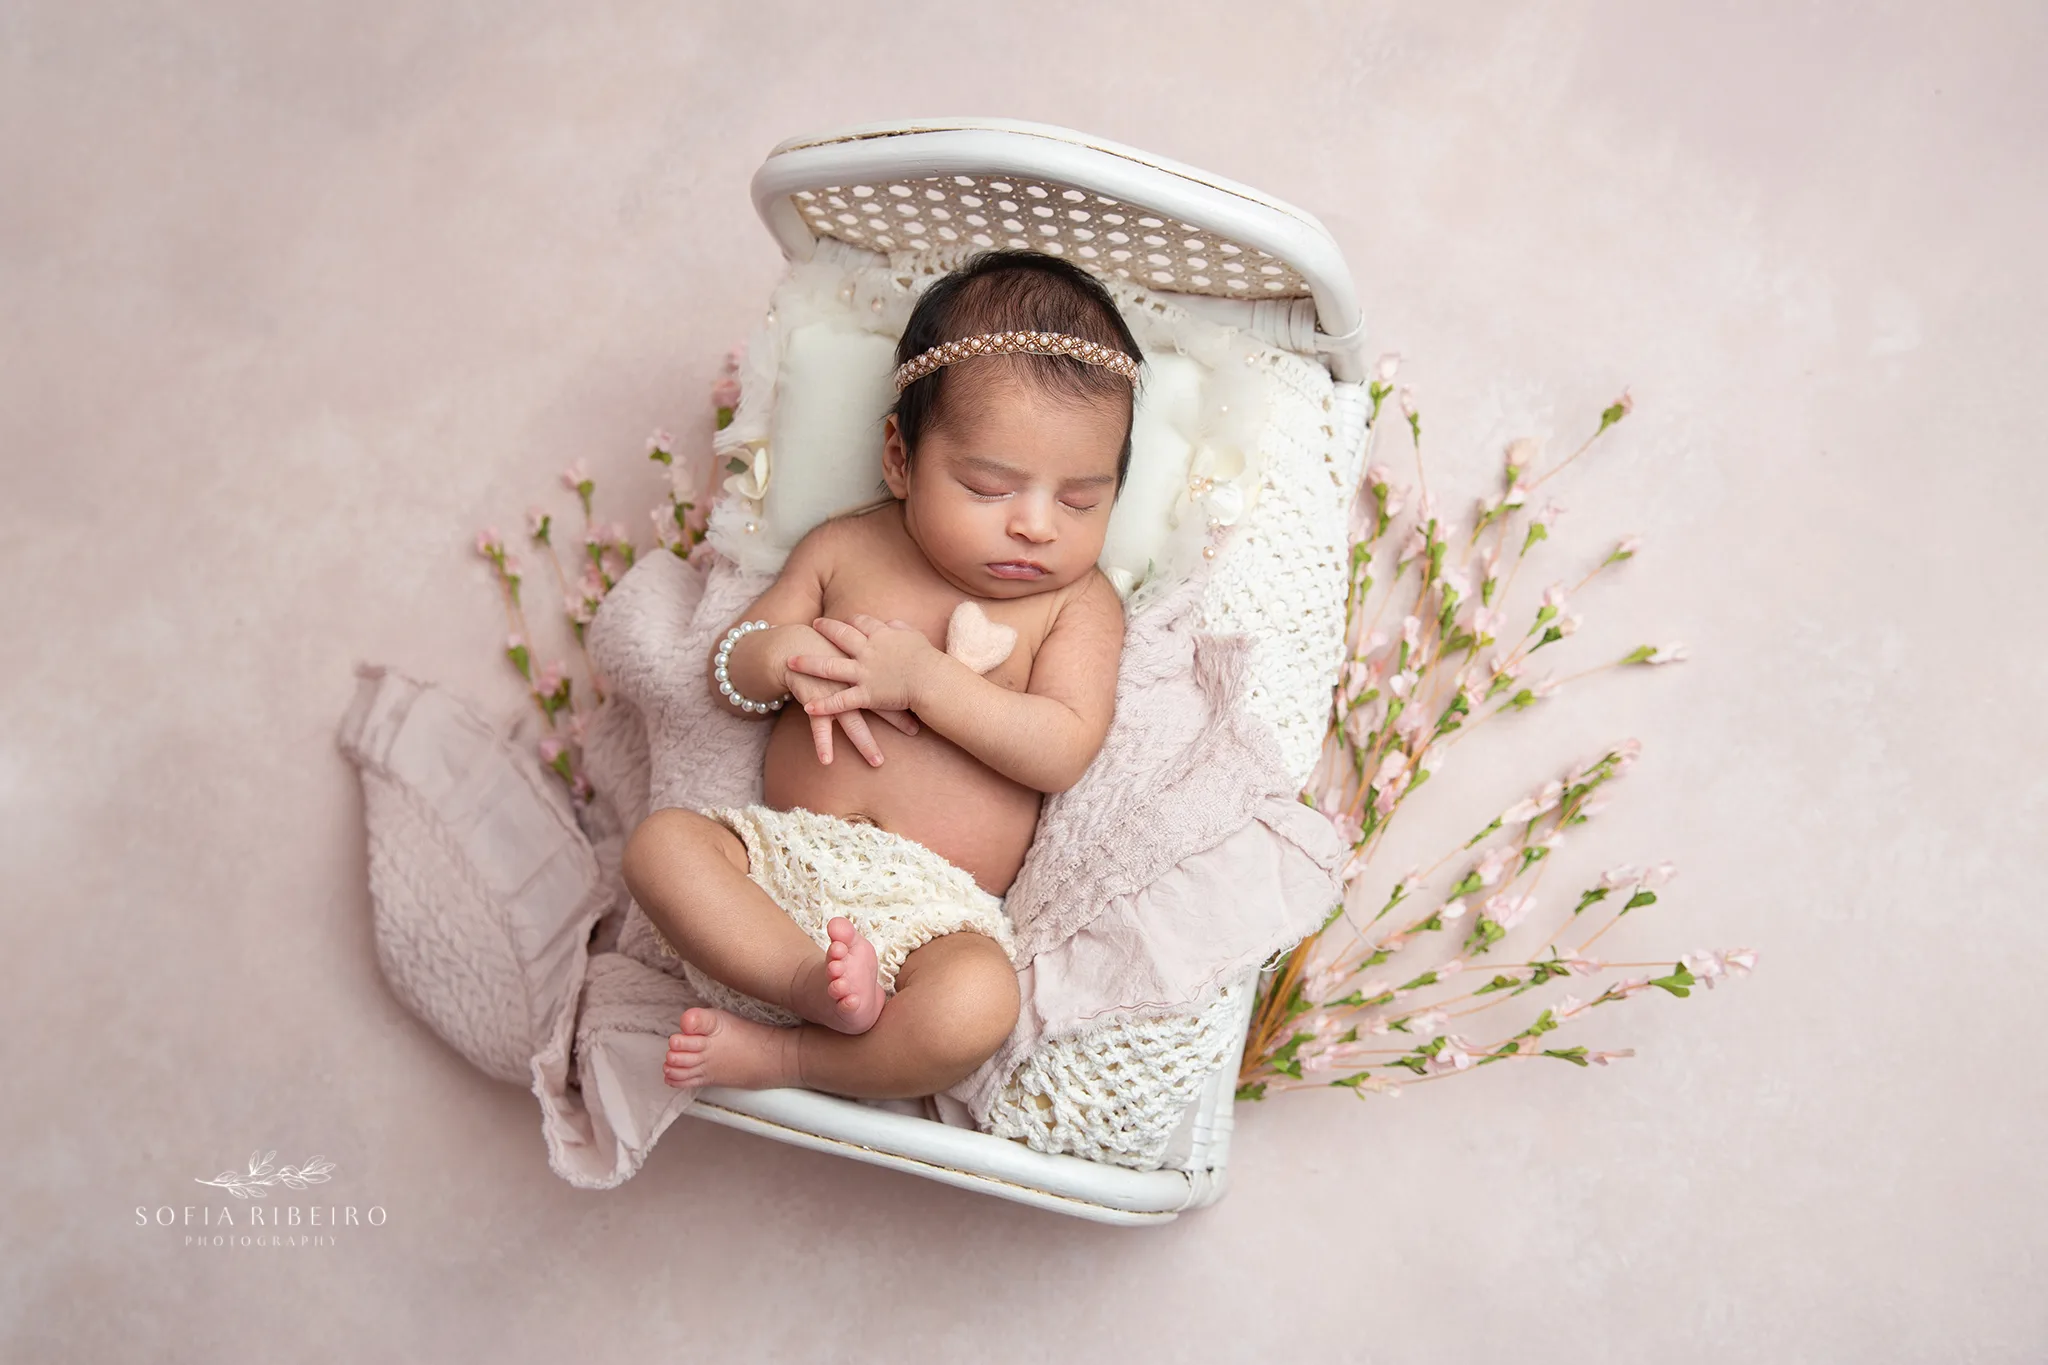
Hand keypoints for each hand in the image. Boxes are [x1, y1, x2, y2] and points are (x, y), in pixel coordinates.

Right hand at [770, 624, 917, 767]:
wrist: (797, 646)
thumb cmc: (830, 648)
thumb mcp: (855, 645)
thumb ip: (876, 650)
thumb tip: (901, 657)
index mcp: (864, 668)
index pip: (892, 682)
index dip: (911, 692)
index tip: (930, 703)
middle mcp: (851, 683)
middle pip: (877, 703)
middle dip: (897, 719)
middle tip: (915, 732)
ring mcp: (832, 694)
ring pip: (851, 721)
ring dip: (864, 742)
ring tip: (877, 762)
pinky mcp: (814, 702)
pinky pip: (818, 726)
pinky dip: (822, 743)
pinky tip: (827, 761)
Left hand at [789, 614, 936, 717]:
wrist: (933, 681)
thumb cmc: (929, 661)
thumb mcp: (916, 637)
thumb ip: (901, 629)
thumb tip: (892, 624)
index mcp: (882, 635)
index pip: (861, 623)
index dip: (850, 621)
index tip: (843, 620)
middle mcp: (868, 651)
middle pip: (841, 635)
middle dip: (825, 629)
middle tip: (813, 625)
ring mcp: (864, 673)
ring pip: (830, 666)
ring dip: (808, 664)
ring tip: (790, 662)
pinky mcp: (866, 694)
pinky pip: (839, 700)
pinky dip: (822, 704)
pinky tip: (806, 706)